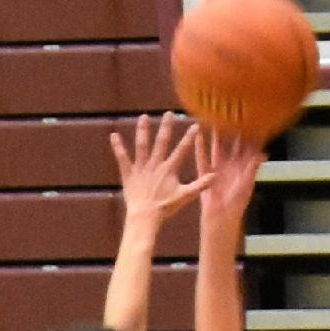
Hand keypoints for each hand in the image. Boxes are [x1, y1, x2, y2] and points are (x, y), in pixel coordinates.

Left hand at [108, 111, 204, 228]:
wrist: (145, 216)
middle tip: (168, 113)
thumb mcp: (185, 196)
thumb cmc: (165, 207)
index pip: (182, 150)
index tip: (195, 125)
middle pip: (162, 142)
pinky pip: (122, 158)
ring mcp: (141, 168)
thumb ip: (200, 185)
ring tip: (143, 117)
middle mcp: (155, 164)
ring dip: (143, 131)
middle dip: (166, 127)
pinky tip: (113, 135)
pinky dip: (117, 147)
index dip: (189, 137)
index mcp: (169, 169)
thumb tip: (216, 176)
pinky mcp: (128, 173)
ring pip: (142, 145)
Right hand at [197, 129, 263, 236]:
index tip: (252, 119)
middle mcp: (231, 165)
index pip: (248, 147)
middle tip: (231, 113)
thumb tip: (263, 153)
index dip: (251, 134)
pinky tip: (196, 136)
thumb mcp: (247, 184)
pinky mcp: (205, 172)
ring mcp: (218, 168)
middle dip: (232, 130)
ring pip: (217, 147)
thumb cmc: (236, 203)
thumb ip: (253, 168)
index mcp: (243, 167)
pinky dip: (199, 147)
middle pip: (232, 143)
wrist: (221, 217)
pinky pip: (201, 157)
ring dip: (215, 135)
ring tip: (213, 119)